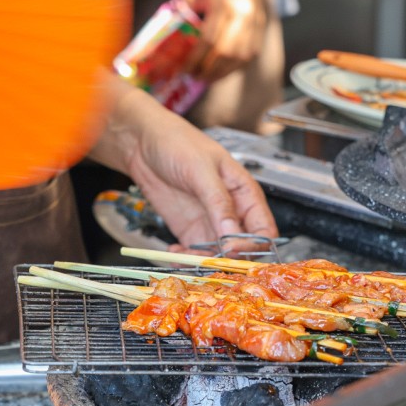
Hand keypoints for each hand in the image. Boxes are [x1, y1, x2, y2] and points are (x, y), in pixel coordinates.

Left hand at [88, 74, 278, 249]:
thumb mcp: (201, 170)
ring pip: (219, 256)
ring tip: (186, 258)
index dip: (254, 245)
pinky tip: (175, 253)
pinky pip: (196, 254)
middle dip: (228, 259)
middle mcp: (232, 212)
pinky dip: (187, 259)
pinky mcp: (190, 231)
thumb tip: (233, 235)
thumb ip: (219, 202)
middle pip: (242, 248)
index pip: (263, 229)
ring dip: (205, 262)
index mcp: (245, 193)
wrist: (142, 142)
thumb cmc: (177, 143)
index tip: (233, 251)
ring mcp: (210, 223)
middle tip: (209, 261)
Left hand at [178, 0, 280, 83]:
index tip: (184, 70)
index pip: (208, 40)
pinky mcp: (261, 22)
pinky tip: (226, 70)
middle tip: (196, 79)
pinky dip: (238, 65)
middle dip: (210, 70)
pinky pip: (252, 52)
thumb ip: (183, 10)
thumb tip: (171, 38)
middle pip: (226, 52)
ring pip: (242, 56)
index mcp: (223, 3)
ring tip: (209, 78)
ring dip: (225, 72)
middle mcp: (242, 13)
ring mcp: (255, 19)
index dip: (195, 60)